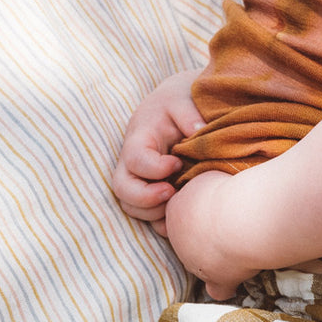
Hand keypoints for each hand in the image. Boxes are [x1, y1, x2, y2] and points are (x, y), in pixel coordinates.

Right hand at [111, 70, 204, 234]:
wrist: (178, 103)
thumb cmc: (180, 101)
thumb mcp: (183, 99)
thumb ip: (189, 114)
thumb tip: (199, 131)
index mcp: (140, 137)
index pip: (134, 159)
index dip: (154, 168)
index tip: (177, 162)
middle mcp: (132, 160)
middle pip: (122, 188)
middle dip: (146, 198)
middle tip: (173, 191)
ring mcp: (138, 177)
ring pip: (130, 205)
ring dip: (153, 212)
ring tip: (178, 200)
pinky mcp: (149, 189)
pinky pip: (146, 215)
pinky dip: (161, 222)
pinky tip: (181, 215)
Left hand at [164, 171, 254, 299]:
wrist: (239, 217)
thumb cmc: (225, 191)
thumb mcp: (205, 178)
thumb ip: (198, 190)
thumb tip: (202, 191)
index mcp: (174, 212)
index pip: (179, 216)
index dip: (197, 213)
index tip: (215, 207)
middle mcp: (178, 240)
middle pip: (188, 240)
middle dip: (205, 235)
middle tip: (229, 223)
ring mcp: (196, 262)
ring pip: (202, 263)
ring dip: (217, 256)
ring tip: (238, 241)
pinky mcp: (217, 279)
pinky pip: (217, 288)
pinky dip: (225, 285)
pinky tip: (236, 277)